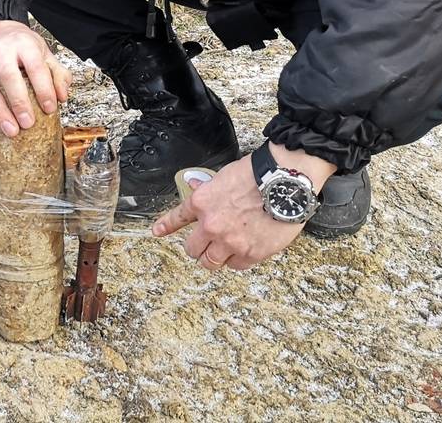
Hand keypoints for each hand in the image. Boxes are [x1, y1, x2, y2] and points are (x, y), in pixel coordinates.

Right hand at [0, 20, 69, 138]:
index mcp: (23, 44)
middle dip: (18, 103)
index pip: (35, 66)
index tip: (49, 108)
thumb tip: (62, 97)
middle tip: (27, 124)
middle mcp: (0, 50)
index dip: (43, 88)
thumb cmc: (21, 44)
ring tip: (10, 131)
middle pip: (7, 76)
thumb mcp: (44, 52)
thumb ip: (56, 73)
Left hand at [151, 144, 335, 270]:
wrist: (284, 183)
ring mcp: (229, 242)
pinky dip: (238, 260)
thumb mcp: (224, 176)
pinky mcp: (250, 254)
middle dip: (197, 247)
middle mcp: (211, 225)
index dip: (166, 226)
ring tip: (223, 252)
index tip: (157, 232)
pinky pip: (236, 266)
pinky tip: (245, 250)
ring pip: (211, 263)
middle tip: (206, 245)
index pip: (177, 217)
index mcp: (202, 203)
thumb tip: (196, 186)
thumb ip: (208, 189)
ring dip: (215, 258)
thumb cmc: (257, 175)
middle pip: (192, 249)